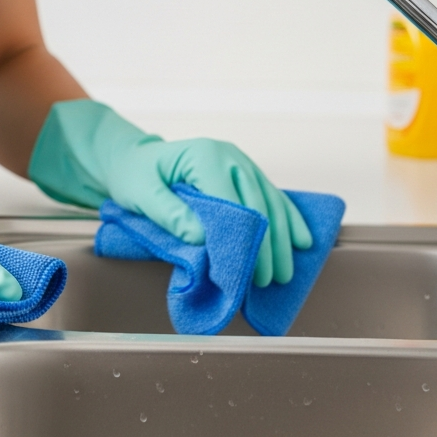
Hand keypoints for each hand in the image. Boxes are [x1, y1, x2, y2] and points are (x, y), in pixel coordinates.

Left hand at [28, 99, 310, 286]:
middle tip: (270, 279)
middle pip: (258, 204)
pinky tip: (301, 240)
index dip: (242, 238)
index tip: (244, 270)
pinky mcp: (243, 175)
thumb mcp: (141, 193)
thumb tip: (201, 237)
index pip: (233, 202)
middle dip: (266, 245)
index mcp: (205, 158)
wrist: (134, 159)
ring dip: (282, 238)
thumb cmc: (135, 175)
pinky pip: (271, 198)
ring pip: (271, 203)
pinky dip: (287, 220)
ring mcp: (240, 164)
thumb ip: (170, 213)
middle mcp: (230, 157)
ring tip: (286, 272)